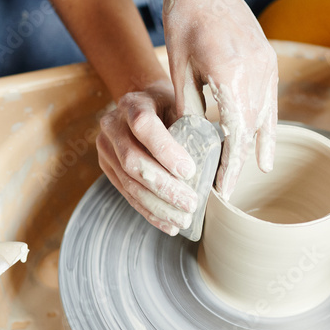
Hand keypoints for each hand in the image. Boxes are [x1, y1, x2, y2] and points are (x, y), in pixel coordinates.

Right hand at [97, 80, 199, 234]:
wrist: (141, 106)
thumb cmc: (169, 106)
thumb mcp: (181, 105)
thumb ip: (194, 124)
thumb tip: (223, 159)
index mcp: (133, 104)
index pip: (143, 126)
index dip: (165, 151)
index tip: (189, 171)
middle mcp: (113, 125)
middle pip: (133, 161)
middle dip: (164, 187)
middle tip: (191, 203)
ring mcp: (106, 149)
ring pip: (128, 183)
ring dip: (157, 206)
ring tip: (183, 219)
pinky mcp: (107, 168)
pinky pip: (127, 194)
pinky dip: (149, 212)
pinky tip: (168, 225)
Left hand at [163, 0, 277, 195]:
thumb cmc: (184, 22)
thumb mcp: (179, 69)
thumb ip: (191, 108)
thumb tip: (194, 145)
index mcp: (231, 74)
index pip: (235, 135)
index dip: (230, 167)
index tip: (223, 191)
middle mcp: (256, 72)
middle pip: (253, 131)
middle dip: (240, 161)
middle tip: (226, 189)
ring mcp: (268, 66)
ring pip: (265, 118)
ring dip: (256, 146)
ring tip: (247, 174)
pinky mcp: (270, 61)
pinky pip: (270, 102)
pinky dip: (266, 126)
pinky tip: (262, 148)